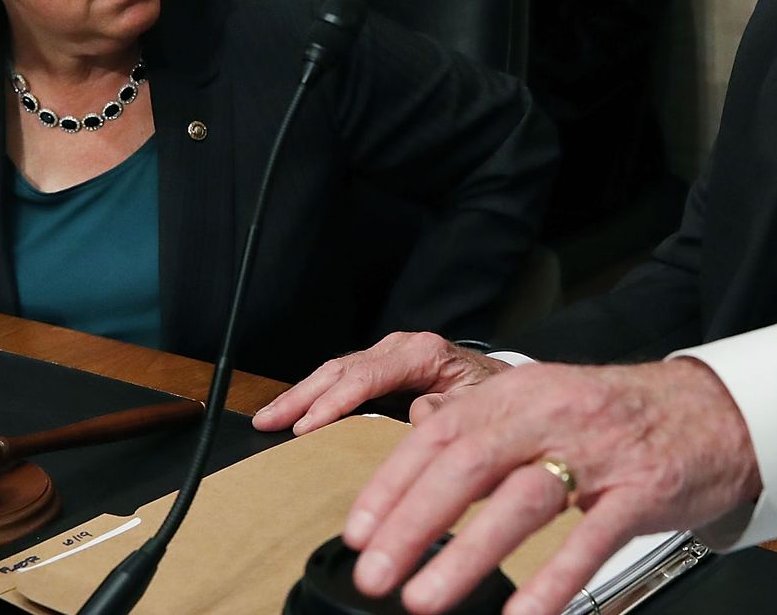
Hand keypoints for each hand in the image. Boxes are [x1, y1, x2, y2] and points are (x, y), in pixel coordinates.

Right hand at [253, 332, 509, 435]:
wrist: (509, 387)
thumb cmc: (497, 397)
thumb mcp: (483, 405)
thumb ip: (451, 408)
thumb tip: (419, 413)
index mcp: (423, 353)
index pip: (366, 376)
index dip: (333, 403)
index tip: (306, 427)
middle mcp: (400, 348)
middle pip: (340, 370)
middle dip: (301, 396)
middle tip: (268, 421)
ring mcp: (388, 357)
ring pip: (333, 372)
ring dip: (300, 395)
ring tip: (268, 418)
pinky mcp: (383, 369)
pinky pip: (341, 379)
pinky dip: (314, 395)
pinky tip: (294, 413)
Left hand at [343, 358, 761, 614]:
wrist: (715, 412)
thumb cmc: (618, 417)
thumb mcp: (544, 402)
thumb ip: (483, 423)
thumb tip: (417, 438)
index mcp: (518, 392)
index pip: (438, 434)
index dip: (391, 484)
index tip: (356, 531)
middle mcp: (552, 413)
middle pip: (468, 464)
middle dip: (412, 523)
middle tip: (374, 573)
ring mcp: (598, 452)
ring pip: (522, 500)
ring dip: (467, 552)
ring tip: (424, 599)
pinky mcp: (641, 489)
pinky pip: (590, 540)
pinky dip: (552, 580)